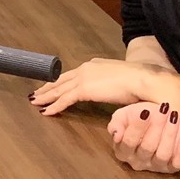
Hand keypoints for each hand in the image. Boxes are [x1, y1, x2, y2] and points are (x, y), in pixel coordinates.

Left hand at [30, 57, 167, 115]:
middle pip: (61, 80)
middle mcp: (86, 68)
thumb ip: (112, 86)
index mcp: (95, 65)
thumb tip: (113, 93)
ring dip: (46, 97)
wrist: (144, 80)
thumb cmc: (139, 83)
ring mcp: (84, 78)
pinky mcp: (84, 89)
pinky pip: (64, 100)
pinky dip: (54, 106)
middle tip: (36, 94)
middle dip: (47, 88)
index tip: (51, 86)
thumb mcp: (122, 82)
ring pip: (59, 89)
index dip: (60, 81)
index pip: (72, 74)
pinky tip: (46, 112)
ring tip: (35, 103)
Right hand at [108, 102, 179, 173]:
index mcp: (122, 151)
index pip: (129, 141)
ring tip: (174, 118)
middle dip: (157, 126)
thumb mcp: (123, 116)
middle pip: (147, 147)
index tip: (146, 112)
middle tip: (164, 110)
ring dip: (170, 135)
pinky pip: (178, 163)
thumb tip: (116, 135)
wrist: (155, 118)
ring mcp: (155, 166)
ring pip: (163, 155)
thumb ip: (116, 124)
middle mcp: (137, 162)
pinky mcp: (171, 168)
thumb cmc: (138, 116)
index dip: (138, 127)